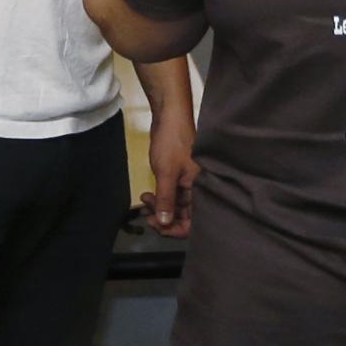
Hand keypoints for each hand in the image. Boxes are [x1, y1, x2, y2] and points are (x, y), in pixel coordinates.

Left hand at [141, 107, 198, 238]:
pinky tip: (146, 195)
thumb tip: (164, 223)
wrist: (170, 116)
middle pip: (182, 217)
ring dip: (158, 208)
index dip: (175, 229)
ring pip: (174, 206)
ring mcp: (187, 184)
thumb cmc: (172, 143)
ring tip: (144, 201)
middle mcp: (197, 190)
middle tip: (146, 214)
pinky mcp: (178, 177)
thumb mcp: (167, 173)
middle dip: (163, 218)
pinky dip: (158, 197)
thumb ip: (166, 199)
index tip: (157, 225)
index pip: (193, 222)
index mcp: (201, 190)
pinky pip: (170, 195)